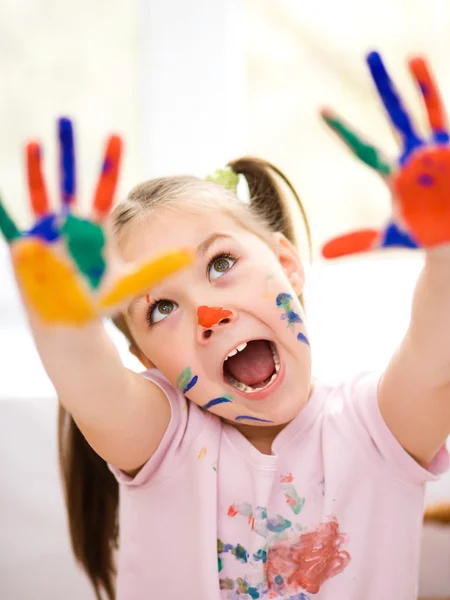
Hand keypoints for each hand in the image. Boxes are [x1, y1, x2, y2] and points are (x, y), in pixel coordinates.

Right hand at [0, 117, 191, 324]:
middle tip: (66, 119)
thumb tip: (191, 256)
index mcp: (96, 228)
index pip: (105, 189)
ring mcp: (47, 234)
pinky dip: (3, 209)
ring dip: (37, 168)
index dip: (109, 164)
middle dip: (69, 152)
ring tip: (35, 140)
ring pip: (41, 194)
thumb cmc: (101, 300)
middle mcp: (71, 224)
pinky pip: (11, 224)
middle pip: (70, 182)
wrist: (72, 322)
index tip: (116, 135)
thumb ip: (157, 266)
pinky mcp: (26, 248)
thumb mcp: (131, 282)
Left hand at [321, 51, 449, 257]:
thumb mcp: (387, 241)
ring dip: (423, 84)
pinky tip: (434, 90)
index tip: (321, 109)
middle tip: (369, 54)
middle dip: (384, 87)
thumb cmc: (424, 235)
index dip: (343, 129)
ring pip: (431, 109)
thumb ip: (355, 244)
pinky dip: (446, 114)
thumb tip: (319, 255)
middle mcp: (415, 155)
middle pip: (396, 114)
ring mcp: (440, 151)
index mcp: (394, 173)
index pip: (362, 147)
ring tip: (410, 56)